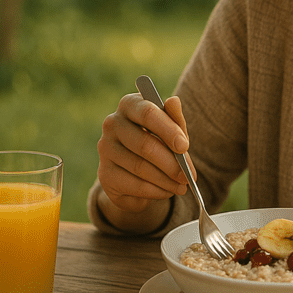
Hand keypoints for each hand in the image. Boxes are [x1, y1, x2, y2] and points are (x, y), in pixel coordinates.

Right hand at [96, 93, 191, 226]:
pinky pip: (133, 185)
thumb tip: (174, 101)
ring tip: (182, 186)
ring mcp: (105, 149)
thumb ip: (175, 118)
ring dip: (166, 180)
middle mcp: (112, 124)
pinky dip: (155, 191)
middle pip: (144, 144)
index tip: (184, 146)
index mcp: (130, 105)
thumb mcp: (172, 129)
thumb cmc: (160, 140)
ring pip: (140, 167)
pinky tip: (167, 191)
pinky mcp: (104, 174)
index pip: (147, 113)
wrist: (138, 169)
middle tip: (188, 176)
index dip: (168, 130)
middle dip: (171, 163)